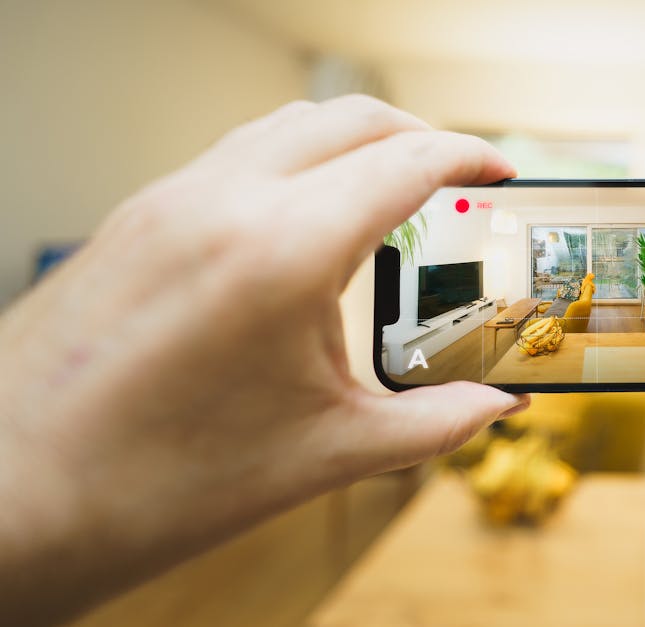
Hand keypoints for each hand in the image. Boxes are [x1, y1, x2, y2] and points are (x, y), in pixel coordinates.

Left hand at [0, 95, 528, 623]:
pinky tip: (305, 225)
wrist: (13, 498)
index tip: (502, 170)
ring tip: (390, 196)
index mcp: (282, 251)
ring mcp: (169, 200)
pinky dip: (293, 163)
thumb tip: (495, 406)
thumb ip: (433, 422)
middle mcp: (223, 202)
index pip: (406, 161)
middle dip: (420, 137)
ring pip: (288, 126)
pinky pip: (235, 155)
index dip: (470, 156)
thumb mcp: (326, 454)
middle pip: (352, 119)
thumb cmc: (155, 482)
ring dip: (352, 142)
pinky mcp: (136, 217)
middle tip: (458, 179)